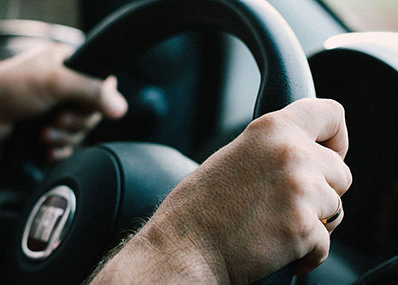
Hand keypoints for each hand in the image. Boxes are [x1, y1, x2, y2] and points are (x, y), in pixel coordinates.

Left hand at [0, 44, 126, 160]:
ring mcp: (55, 107)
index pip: (101, 84)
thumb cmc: (10, 88)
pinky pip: (67, 143)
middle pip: (91, 112)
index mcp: (68, 63)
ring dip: (64, 137)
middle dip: (75, 123)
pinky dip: (60, 149)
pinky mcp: (48, 127)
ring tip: (45, 134)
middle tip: (58, 120)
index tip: (82, 108)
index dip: (96, 101)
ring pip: (79, 130)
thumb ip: (92, 92)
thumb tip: (121, 107)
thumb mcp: (56, 83)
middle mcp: (64, 85)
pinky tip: (48, 150)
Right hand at [91, 98, 351, 283]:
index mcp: (272, 129)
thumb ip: (273, 150)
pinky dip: (306, 251)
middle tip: (289, 204)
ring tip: (276, 226)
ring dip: (314, 221)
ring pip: (336, 208)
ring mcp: (300, 190)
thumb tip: (304, 158)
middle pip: (341, 172)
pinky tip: (276, 248)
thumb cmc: (199, 207)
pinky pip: (325, 242)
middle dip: (322, 191)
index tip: (330, 154)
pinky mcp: (303, 228)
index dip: (336, 138)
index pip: (331, 114)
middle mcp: (291, 153)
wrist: (183, 247)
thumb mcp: (235, 156)